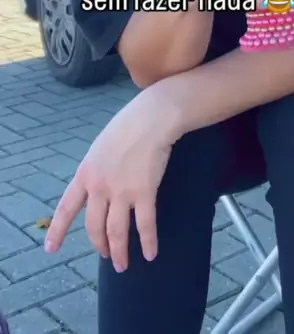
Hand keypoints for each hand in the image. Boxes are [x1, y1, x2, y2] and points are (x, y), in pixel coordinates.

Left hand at [44, 84, 180, 271]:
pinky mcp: (144, 192)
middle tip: (107, 256)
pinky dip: (148, 242)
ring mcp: (121, 191)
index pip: (67, 207)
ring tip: (123, 265)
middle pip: (95, 226)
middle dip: (100, 246)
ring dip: (119, 251)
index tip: (51, 248)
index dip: (58, 230)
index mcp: (85, 174)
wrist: (151, 118)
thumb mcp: (100, 148)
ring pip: (116, 231)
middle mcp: (99, 186)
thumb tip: (98, 190)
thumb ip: (96, 170)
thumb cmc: (129, 127)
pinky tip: (151, 254)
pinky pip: (145, 225)